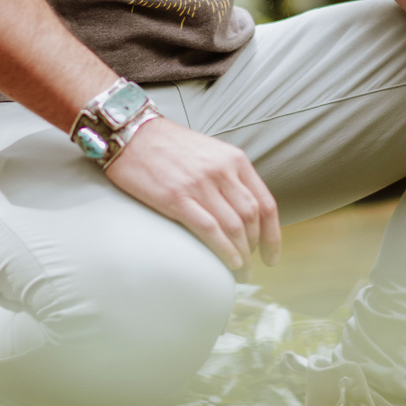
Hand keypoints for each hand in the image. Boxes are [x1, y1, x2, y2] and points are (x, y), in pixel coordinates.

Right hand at [105, 116, 280, 271]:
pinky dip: (224, 250)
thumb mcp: (210, 152)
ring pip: (234, 227)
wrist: (132, 134)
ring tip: (241, 271)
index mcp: (235, 160)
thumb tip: (242, 212)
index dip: (273, 235)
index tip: (271, 255)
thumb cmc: (169, 145)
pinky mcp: (176, 198)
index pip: (265, 203)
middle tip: (252, 266)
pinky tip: (229, 263)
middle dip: (257, 247)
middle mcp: (222, 171)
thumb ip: (229, 177)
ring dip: (242, 255)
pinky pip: (210, 229)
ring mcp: (200, 185)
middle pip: (252, 218)